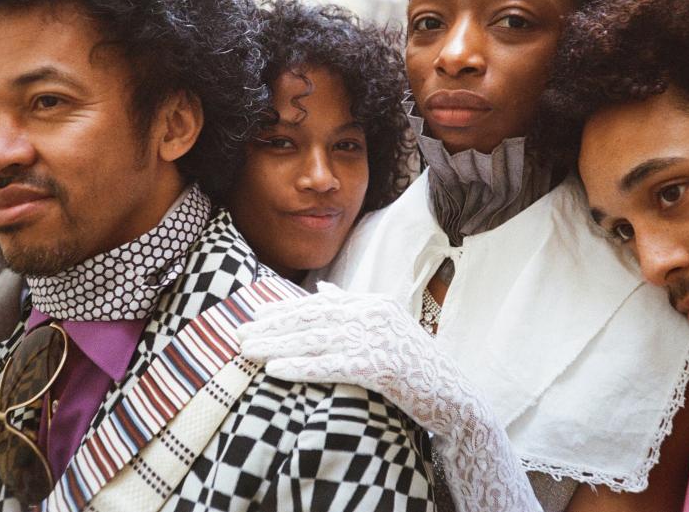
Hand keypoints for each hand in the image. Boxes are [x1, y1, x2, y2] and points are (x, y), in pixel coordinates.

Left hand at [237, 282, 542, 511]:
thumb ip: (353, 308)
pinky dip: (300, 366)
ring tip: (246, 351)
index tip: (253, 314)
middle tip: (238, 333)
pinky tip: (275, 369)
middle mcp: (372, 314)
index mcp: (372, 303)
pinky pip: (330, 365)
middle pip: (311, 318)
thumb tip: (323, 293)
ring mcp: (376, 339)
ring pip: (315, 340)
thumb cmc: (413, 364)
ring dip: (276, 345)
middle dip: (271, 326)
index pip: (318, 304)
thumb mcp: (384, 328)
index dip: (283, 309)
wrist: (451, 395)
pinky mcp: (379, 366)